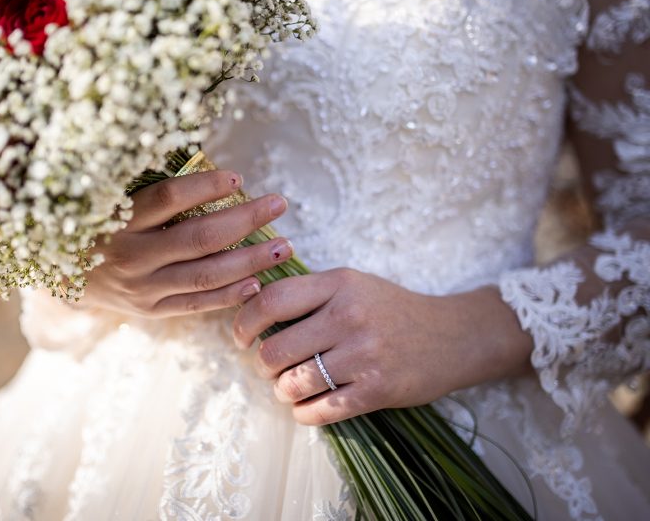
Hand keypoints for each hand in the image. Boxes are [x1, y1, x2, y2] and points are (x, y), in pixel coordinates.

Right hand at [78, 170, 293, 316]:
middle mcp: (131, 255)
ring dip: (249, 260)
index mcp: (119, 218)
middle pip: (198, 237)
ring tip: (283, 247)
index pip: (169, 198)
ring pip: (205, 275)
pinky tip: (257, 283)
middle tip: (279, 204)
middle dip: (245, 220)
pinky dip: (229, 295)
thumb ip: (152, 186)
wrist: (62, 274)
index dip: (206, 186)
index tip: (238, 177)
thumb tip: (208, 164)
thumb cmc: (98, 224)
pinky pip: (196, 304)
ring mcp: (141, 288)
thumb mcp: (111, 198)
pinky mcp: (150, 310)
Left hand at [233, 268, 533, 424]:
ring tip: (290, 387)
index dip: (244, 323)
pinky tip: (308, 405)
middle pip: (275, 351)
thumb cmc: (393, 309)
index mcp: (339, 284)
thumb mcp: (354, 284)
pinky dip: (304, 413)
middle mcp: (349, 316)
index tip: (241, 338)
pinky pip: (320, 411)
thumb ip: (310, 293)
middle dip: (263, 366)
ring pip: (293, 384)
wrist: (455, 336)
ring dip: (283, 391)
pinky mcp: (377, 390)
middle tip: (270, 368)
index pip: (271, 301)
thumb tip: (251, 307)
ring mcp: (364, 355)